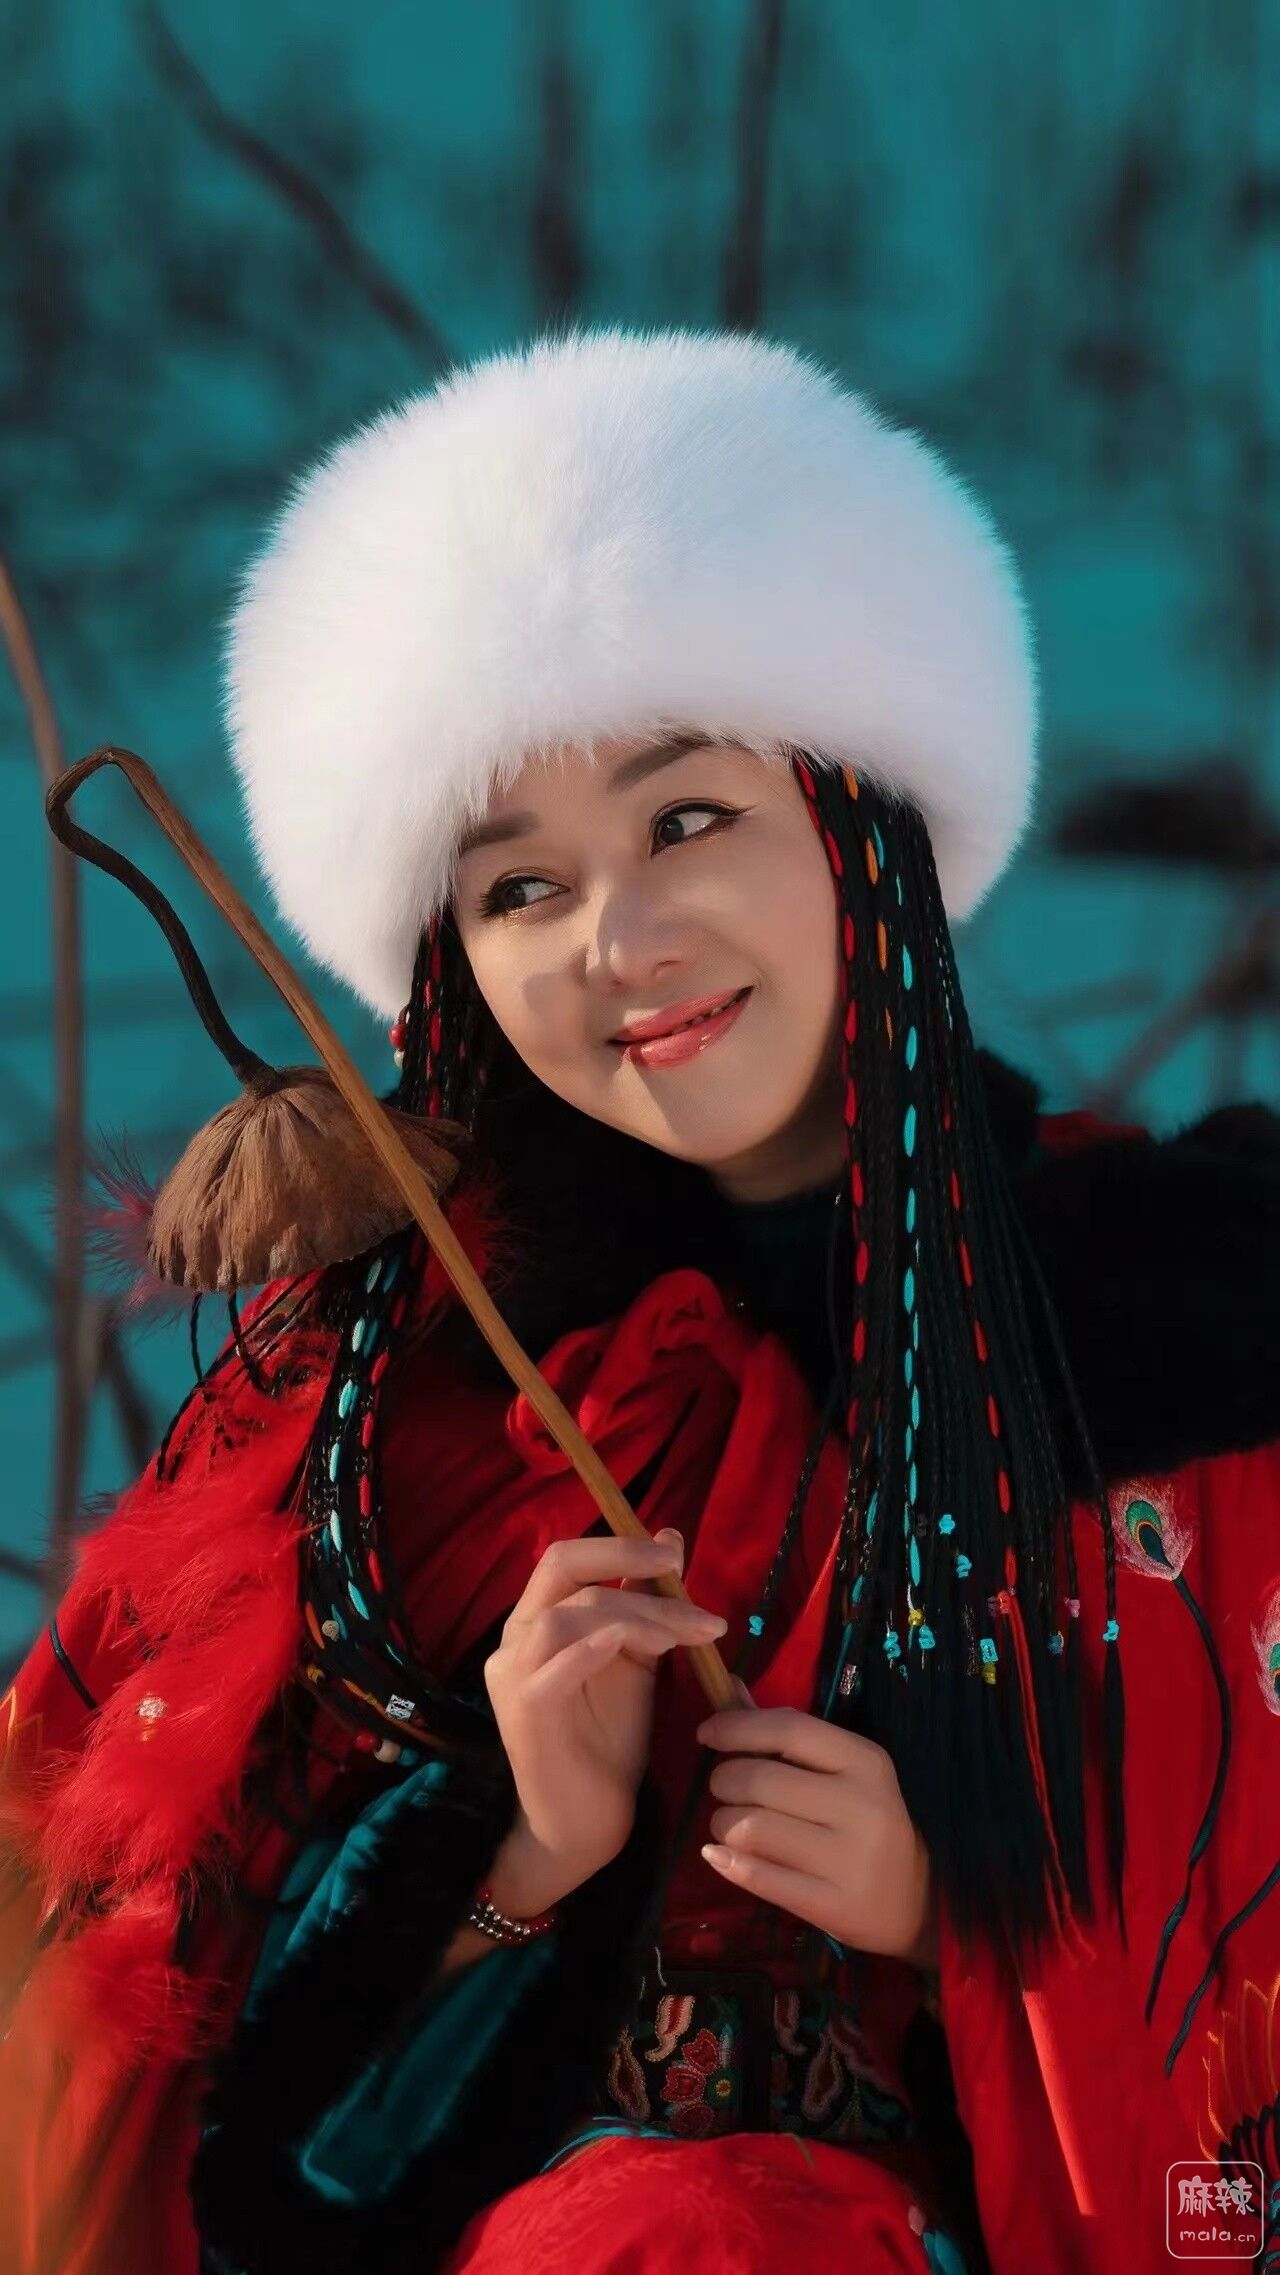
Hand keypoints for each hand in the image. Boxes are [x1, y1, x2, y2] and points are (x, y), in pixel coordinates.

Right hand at [483, 1528, 725, 1914]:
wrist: (585, 1824)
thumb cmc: (608, 1743)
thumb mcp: (636, 1662)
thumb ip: (646, 1604)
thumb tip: (670, 1538)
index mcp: (538, 1622)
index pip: (568, 1558)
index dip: (621, 1546)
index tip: (675, 1554)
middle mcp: (515, 1639)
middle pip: (559, 1566)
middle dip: (624, 1560)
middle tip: (680, 1574)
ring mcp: (513, 1676)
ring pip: (566, 1615)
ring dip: (633, 1615)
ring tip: (682, 1636)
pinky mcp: (525, 1714)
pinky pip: (550, 1670)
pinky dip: (591, 1648)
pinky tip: (628, 1644)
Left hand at [694, 1703, 937, 1968]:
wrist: (919, 1900)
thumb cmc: (869, 1823)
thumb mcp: (842, 1771)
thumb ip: (785, 1733)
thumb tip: (729, 1690)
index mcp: (865, 1761)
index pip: (788, 1729)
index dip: (736, 1727)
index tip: (707, 1733)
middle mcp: (860, 1806)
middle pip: (760, 1780)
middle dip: (723, 1781)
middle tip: (723, 1790)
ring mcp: (849, 1859)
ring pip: (751, 1829)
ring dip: (722, 1823)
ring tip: (728, 1825)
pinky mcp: (834, 1906)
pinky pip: (760, 1877)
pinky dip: (727, 1862)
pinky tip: (719, 1855)